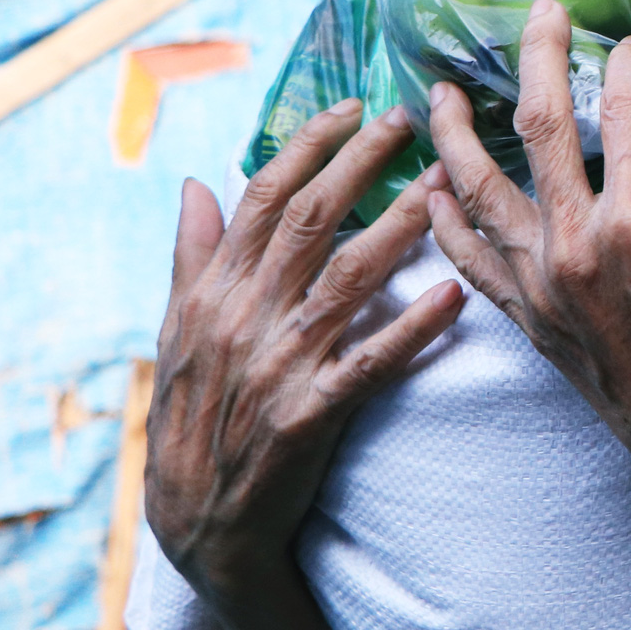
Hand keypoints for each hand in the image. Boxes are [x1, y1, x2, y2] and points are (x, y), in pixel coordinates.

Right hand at [146, 100, 465, 601]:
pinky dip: (413, 328)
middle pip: (309, 221)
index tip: (351, 105)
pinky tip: (454, 295)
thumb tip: (194, 182)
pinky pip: (371, 362)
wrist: (196, 524)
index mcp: (213, 290)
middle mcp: (243, 317)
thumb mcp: (176, 332)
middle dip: (360, 163)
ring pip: (346, 279)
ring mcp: (277, 365)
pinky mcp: (311, 415)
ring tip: (443, 184)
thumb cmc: (191, 418)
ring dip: (398, 226)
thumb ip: (192, 255)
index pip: (261, 197)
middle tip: (408, 119)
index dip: (307, 145)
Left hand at [423, 0, 630, 536]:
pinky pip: (469, 262)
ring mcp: (543, 286)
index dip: (627, 67)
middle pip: (536, 131)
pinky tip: (432, 189)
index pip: (621, 114)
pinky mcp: (529, 320)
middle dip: (534, 60)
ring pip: (478, 192)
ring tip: (438, 92)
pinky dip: (445, 223)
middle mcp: (575, 248)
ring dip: (454, 135)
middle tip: (538, 13)